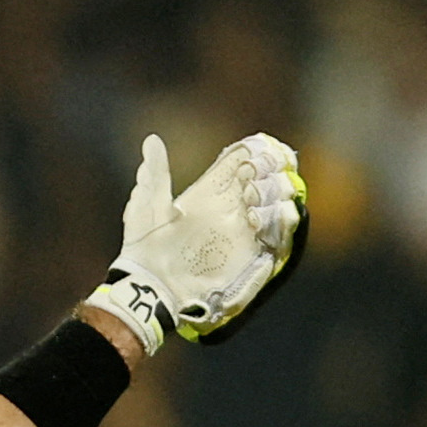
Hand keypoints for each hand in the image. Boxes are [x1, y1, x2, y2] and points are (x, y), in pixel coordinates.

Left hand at [85, 133, 306, 354]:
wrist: (152, 286)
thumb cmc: (145, 246)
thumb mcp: (147, 206)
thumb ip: (156, 173)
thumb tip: (151, 140)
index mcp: (210, 194)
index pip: (241, 165)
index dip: (252, 152)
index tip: (252, 149)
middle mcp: (232, 209)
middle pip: (266, 179)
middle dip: (268, 169)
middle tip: (252, 174)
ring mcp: (245, 232)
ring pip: (279, 202)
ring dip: (274, 193)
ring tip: (251, 198)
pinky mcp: (254, 255)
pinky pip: (281, 235)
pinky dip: (280, 221)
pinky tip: (259, 217)